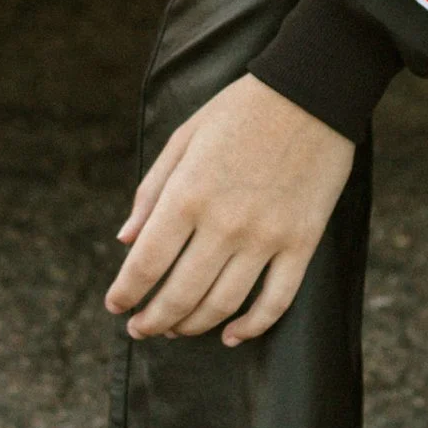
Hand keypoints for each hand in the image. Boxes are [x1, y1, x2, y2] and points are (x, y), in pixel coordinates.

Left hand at [106, 76, 355, 346]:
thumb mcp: (184, 137)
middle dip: (153, 320)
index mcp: (188, 193)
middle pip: (180, 294)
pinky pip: (276, 301)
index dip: (126, 293)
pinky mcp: (302, 242)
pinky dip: (252, 327)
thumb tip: (126, 241)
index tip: (116, 306)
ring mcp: (266, 236)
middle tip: (140, 328)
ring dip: (193, 326)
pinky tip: (231, 335)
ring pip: (223, 304)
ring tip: (176, 330)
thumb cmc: (240, 110)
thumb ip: (151, 191)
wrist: (311, 92)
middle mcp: (224, 222)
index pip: (146, 263)